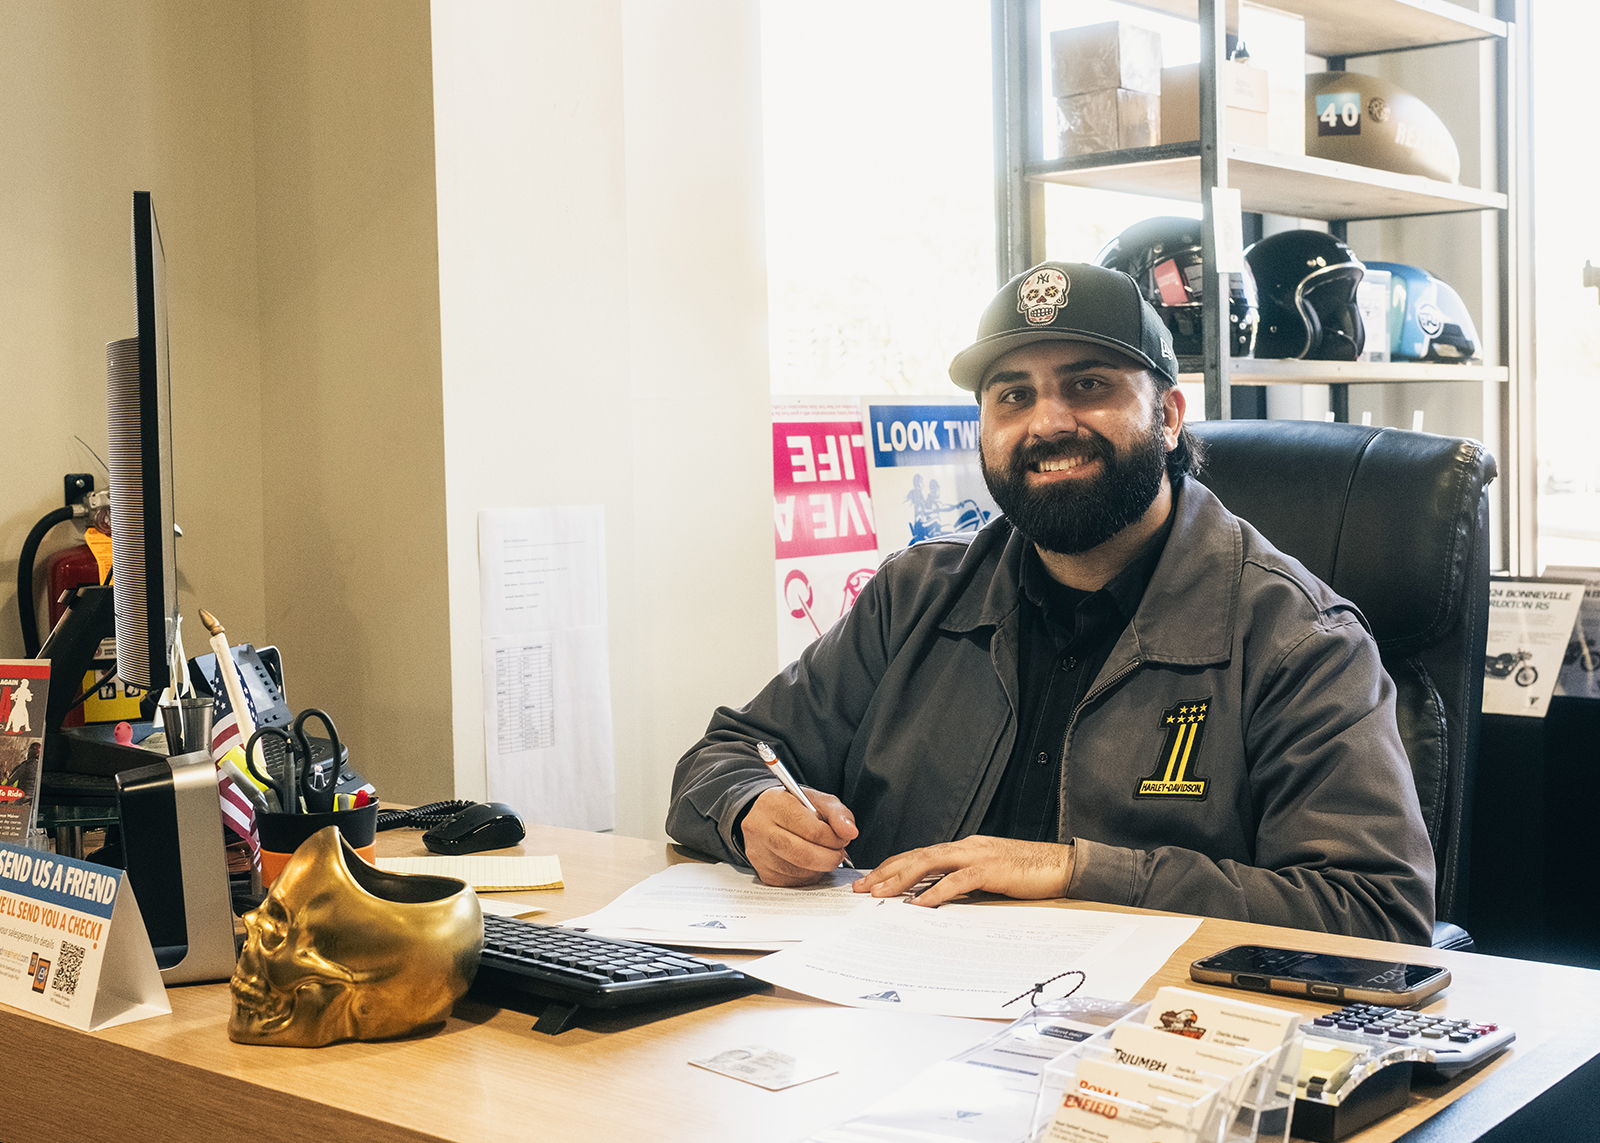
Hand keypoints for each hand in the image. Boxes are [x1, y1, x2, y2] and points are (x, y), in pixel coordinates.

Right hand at [740, 786, 858, 886]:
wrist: (767, 816)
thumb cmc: (794, 807)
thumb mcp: (818, 801)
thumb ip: (838, 814)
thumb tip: (850, 832)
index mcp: (774, 804)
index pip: (812, 831)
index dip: (834, 839)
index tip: (842, 839)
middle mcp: (760, 828)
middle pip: (803, 855)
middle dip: (829, 858)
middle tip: (838, 853)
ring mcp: (758, 853)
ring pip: (799, 871)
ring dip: (819, 868)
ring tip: (823, 854)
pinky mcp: (762, 872)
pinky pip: (792, 882)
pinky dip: (807, 876)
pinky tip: (808, 863)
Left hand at [851, 836, 1074, 906]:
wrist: (1061, 865)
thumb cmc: (1026, 873)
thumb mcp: (987, 877)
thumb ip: (962, 882)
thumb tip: (933, 898)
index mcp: (962, 849)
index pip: (919, 855)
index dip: (892, 867)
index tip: (870, 881)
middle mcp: (965, 847)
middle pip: (917, 856)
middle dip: (887, 872)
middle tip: (862, 888)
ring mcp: (978, 855)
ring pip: (930, 863)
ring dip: (902, 879)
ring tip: (880, 894)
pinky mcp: (992, 869)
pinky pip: (958, 881)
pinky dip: (936, 892)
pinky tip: (920, 904)